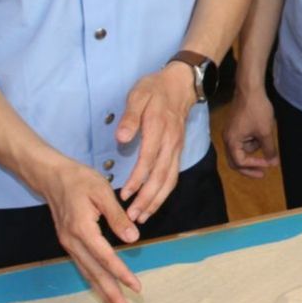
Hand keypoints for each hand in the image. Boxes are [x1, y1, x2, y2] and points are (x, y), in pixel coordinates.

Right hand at [40, 159, 142, 302]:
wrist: (51, 176)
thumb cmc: (79, 179)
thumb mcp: (102, 191)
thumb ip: (117, 216)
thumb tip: (133, 239)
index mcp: (82, 228)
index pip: (105, 257)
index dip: (121, 273)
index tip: (136, 287)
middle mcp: (73, 241)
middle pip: (94, 273)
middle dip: (111, 294)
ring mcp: (68, 244)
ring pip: (88, 274)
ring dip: (103, 293)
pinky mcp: (69, 243)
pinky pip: (83, 267)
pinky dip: (95, 281)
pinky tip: (103, 290)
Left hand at [114, 62, 196, 222]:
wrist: (180, 84)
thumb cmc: (154, 89)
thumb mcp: (138, 95)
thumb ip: (130, 117)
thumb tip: (121, 138)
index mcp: (158, 129)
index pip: (148, 160)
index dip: (137, 180)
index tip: (124, 195)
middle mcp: (171, 143)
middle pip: (161, 177)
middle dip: (147, 199)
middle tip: (132, 217)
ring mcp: (177, 149)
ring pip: (169, 180)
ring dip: (156, 201)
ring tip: (142, 217)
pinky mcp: (179, 152)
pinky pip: (173, 177)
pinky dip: (164, 193)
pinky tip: (154, 203)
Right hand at [222, 87, 278, 178]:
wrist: (250, 88)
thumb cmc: (256, 110)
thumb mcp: (265, 132)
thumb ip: (269, 149)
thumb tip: (273, 163)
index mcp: (231, 141)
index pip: (240, 162)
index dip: (255, 165)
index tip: (269, 164)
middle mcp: (227, 138)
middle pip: (235, 161)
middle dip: (250, 167)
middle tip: (263, 173)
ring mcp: (230, 132)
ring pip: (241, 150)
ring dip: (253, 151)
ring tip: (266, 140)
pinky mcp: (235, 126)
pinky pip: (242, 141)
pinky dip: (252, 142)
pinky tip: (262, 133)